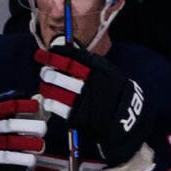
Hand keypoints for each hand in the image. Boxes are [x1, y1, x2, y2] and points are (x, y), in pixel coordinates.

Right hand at [0, 96, 44, 170]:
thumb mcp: (4, 120)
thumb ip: (24, 111)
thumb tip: (40, 98)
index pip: (6, 107)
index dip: (22, 105)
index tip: (37, 106)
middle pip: (7, 125)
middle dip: (27, 126)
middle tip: (43, 128)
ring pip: (6, 142)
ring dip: (26, 144)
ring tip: (41, 145)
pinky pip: (3, 158)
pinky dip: (19, 159)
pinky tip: (31, 159)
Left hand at [34, 44, 149, 167]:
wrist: (126, 118)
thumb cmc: (115, 94)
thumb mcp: (109, 74)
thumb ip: (92, 66)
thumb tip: (70, 56)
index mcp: (97, 70)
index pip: (73, 57)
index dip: (57, 54)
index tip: (48, 52)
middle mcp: (88, 83)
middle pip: (59, 74)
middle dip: (48, 72)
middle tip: (44, 71)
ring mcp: (82, 99)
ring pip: (54, 89)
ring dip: (45, 86)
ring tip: (45, 85)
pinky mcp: (76, 115)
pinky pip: (56, 106)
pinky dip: (49, 102)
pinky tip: (48, 100)